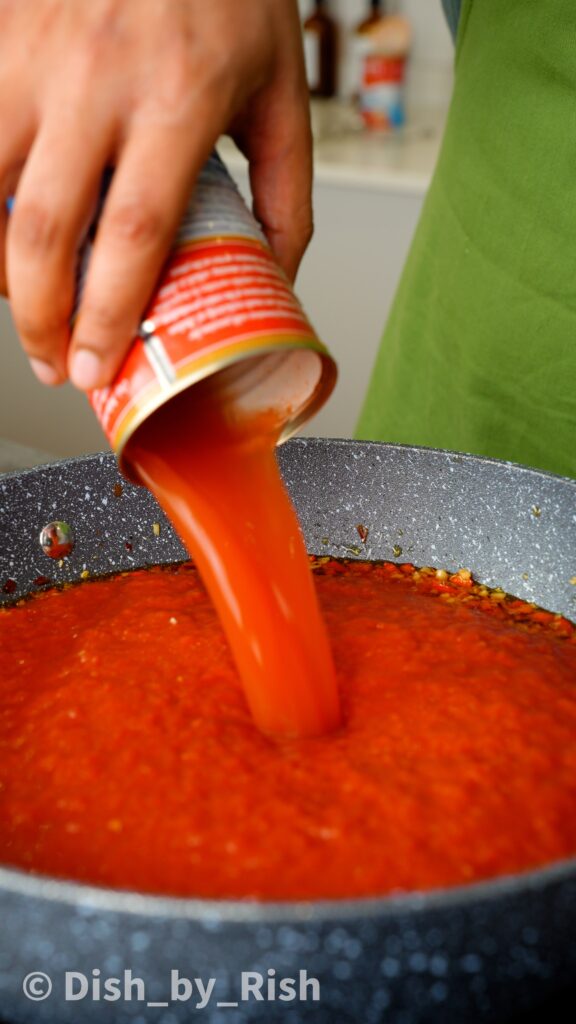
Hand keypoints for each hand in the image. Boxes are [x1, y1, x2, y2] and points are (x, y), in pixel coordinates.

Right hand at [0, 0, 312, 389]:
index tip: (95, 368)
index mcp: (179, 99)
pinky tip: (2, 235)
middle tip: (53, 362)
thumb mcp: (281, 91)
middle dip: (38, 317)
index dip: (106, 317)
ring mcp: (35, 51)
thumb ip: (287, 191)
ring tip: (27, 306)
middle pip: (41, 231)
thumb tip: (274, 276)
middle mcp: (96, 78)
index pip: (132, 235)